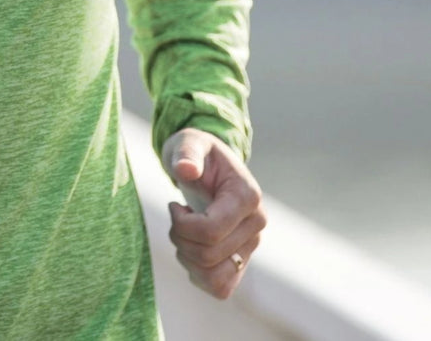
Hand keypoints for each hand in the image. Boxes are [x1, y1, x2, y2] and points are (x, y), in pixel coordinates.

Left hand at [162, 128, 266, 299]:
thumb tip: (186, 170)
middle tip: (176, 215)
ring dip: (188, 259)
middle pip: (209, 255)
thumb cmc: (196, 151)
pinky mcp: (241, 261)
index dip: (183, 224)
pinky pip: (221, 287)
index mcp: (248, 197)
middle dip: (180, 237)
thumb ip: (187, 154)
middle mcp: (256, 225)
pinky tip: (190, 249)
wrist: (207, 163)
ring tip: (183, 233)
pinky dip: (198, 275)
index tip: (174, 205)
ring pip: (215, 277)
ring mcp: (250, 246)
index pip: (212, 230)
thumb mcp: (188, 143)